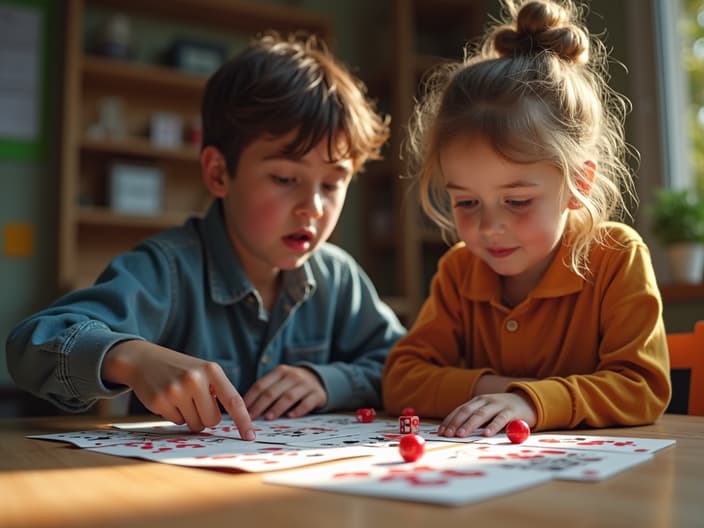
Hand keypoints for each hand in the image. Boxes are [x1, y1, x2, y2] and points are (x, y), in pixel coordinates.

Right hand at [102, 340, 254, 438]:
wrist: (144, 359)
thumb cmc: (180, 369)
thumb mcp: (203, 371)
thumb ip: (217, 391)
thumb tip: (232, 421)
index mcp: (211, 370)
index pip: (233, 400)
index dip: (243, 420)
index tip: (250, 436)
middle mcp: (195, 379)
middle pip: (212, 420)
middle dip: (206, 417)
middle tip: (195, 402)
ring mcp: (176, 390)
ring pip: (195, 425)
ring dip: (189, 417)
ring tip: (180, 398)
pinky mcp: (159, 401)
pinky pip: (176, 422)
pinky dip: (174, 415)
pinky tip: (167, 399)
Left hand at [243, 365, 326, 419]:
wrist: (318, 379)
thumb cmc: (291, 384)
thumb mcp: (279, 381)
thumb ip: (266, 391)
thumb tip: (245, 409)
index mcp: (280, 371)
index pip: (261, 385)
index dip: (250, 399)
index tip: (242, 411)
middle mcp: (292, 376)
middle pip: (272, 392)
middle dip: (260, 406)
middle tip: (251, 418)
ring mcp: (306, 384)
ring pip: (289, 397)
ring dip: (276, 408)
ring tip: (267, 418)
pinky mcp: (317, 394)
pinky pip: (307, 403)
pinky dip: (298, 410)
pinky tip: (290, 417)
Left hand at [436, 393, 536, 436]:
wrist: (526, 401)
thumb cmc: (502, 411)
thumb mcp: (486, 413)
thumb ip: (474, 420)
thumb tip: (454, 433)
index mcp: (477, 402)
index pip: (459, 410)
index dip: (449, 420)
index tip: (440, 432)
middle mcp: (485, 401)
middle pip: (467, 412)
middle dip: (455, 423)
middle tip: (448, 434)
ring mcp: (498, 404)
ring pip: (481, 414)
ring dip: (469, 425)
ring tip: (461, 434)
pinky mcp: (511, 411)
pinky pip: (500, 419)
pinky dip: (493, 426)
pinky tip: (486, 434)